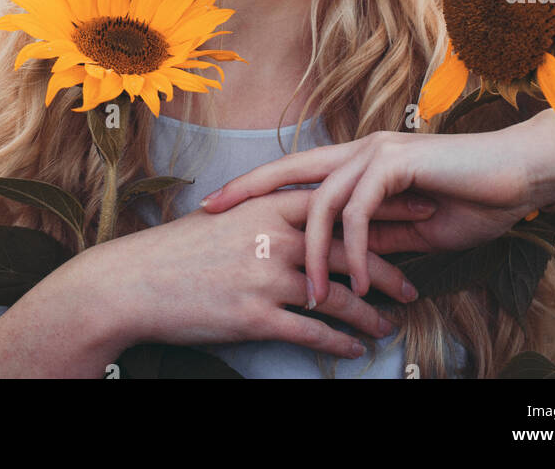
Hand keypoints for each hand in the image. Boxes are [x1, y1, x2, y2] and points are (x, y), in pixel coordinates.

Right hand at [110, 186, 433, 360]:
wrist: (136, 281)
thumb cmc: (180, 248)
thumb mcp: (228, 215)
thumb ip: (268, 211)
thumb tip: (304, 215)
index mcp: (269, 204)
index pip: (341, 203)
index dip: (384, 210)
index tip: (418, 213)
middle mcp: (273, 236)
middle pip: (349, 250)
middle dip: (389, 268)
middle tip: (414, 284)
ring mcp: (265, 276)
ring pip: (337, 295)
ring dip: (370, 315)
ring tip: (390, 326)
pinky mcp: (254, 316)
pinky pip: (311, 332)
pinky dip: (339, 343)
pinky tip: (355, 351)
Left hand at [199, 129, 535, 305]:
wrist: (520, 177)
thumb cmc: (474, 200)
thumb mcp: (415, 228)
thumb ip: (379, 237)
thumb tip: (347, 263)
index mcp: (362, 161)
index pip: (297, 172)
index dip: (257, 186)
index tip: (219, 204)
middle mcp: (362, 149)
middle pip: (290, 170)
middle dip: (248, 191)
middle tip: (210, 212)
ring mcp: (379, 152)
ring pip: (324, 200)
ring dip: (317, 252)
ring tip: (313, 294)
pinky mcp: (397, 163)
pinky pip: (361, 210)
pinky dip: (354, 247)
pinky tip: (354, 277)